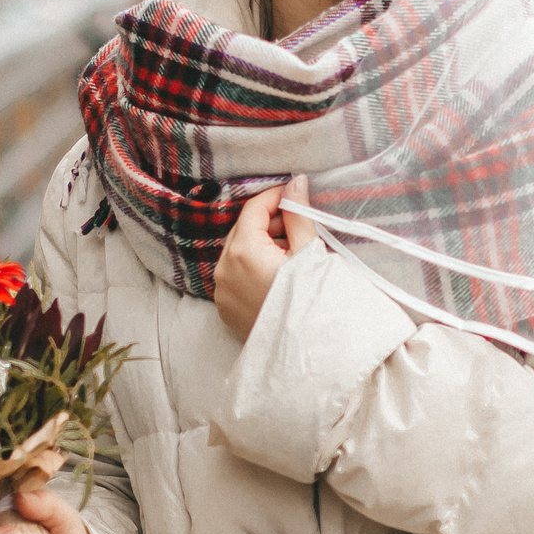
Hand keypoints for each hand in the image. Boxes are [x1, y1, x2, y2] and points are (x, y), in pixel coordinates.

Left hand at [214, 176, 315, 339]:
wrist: (307, 351)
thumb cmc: (312, 301)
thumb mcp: (309, 253)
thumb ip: (298, 215)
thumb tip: (296, 182)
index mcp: (243, 250)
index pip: (254, 208)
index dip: (276, 196)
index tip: (295, 193)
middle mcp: (223, 268)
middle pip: (243, 230)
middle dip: (269, 222)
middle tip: (298, 223)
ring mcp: (221, 291)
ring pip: (238, 253)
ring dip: (260, 245)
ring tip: (291, 251)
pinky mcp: (225, 308)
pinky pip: (235, 276)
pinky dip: (252, 268)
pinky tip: (277, 274)